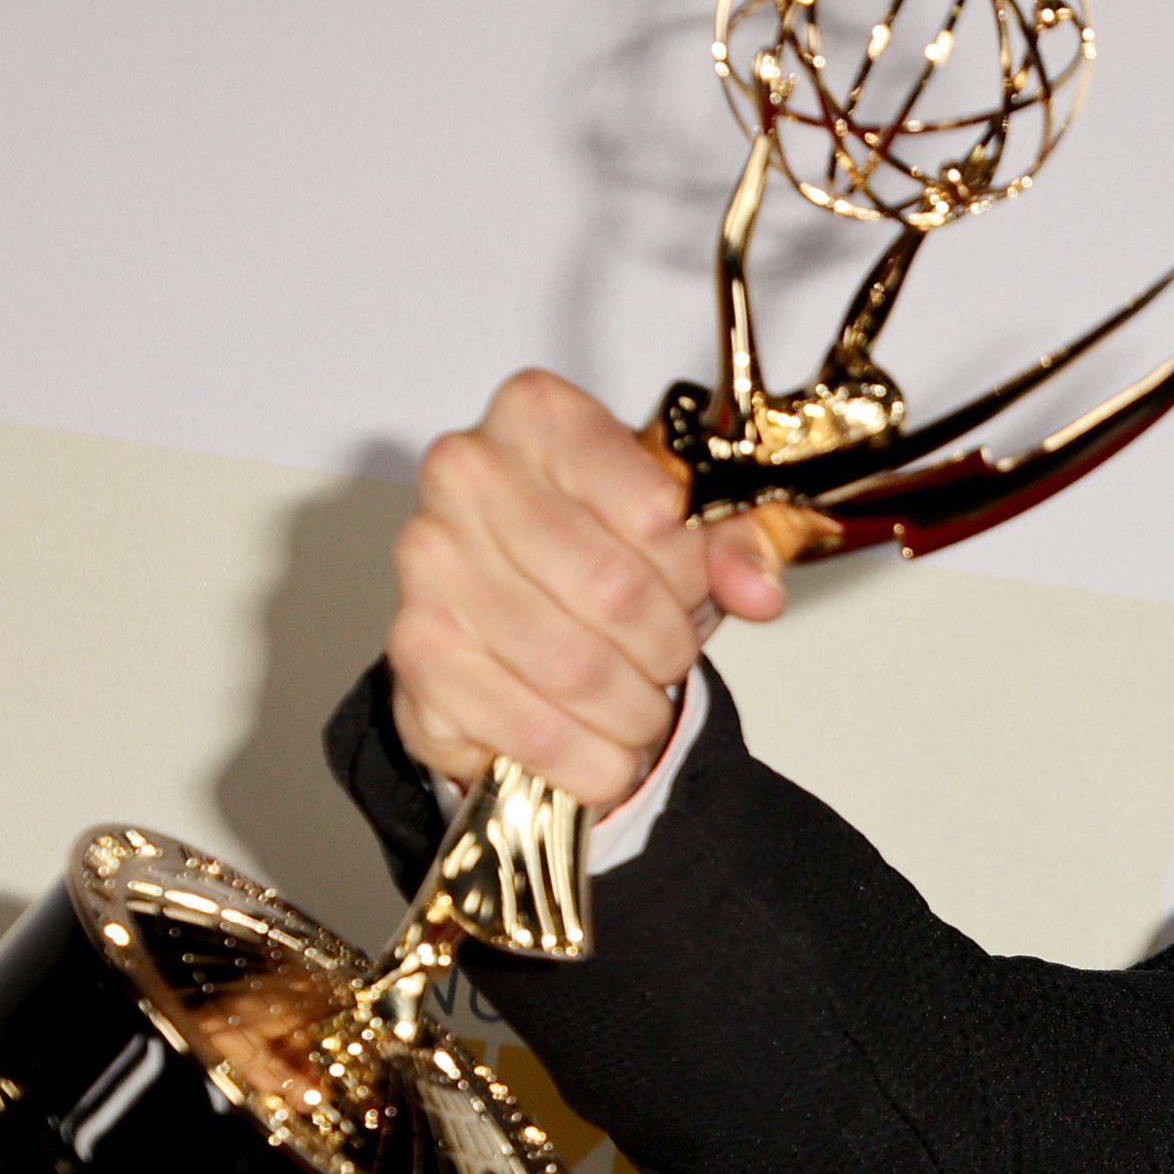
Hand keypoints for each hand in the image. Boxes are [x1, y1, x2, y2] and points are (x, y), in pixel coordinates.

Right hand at [384, 369, 810, 807]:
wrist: (505, 617)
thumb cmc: (598, 555)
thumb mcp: (685, 535)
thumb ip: (737, 546)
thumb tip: (757, 589)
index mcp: (541, 415)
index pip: (655, 508)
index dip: (692, 572)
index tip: (692, 591)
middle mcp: (468, 471)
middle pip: (614, 590)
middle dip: (664, 650)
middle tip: (669, 663)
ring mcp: (430, 560)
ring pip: (575, 667)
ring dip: (630, 712)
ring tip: (639, 712)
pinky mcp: (415, 647)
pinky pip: (527, 724)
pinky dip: (585, 759)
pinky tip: (601, 754)